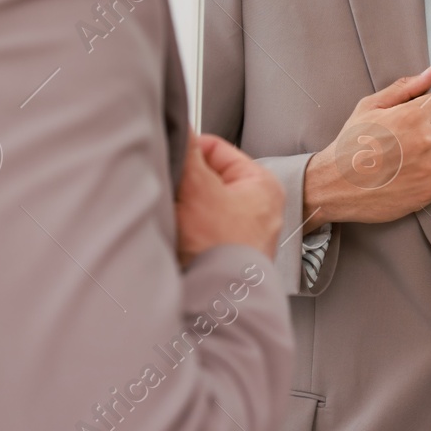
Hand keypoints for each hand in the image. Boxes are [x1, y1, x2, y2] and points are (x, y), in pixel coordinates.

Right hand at [175, 133, 284, 267]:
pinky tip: (174, 236)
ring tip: (172, 216)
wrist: (219, 304)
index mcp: (261, 184)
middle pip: (208, 179)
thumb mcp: (199, 189)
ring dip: (182, 208)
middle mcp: (258, 209)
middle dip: (184, 183)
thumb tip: (181, 126)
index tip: (170, 154)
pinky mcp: (227, 255)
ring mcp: (243, 234)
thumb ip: (189, 153)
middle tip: (168, 189)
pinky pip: (199, 231)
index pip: (218, 149)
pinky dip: (184, 230)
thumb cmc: (220, 249)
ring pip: (201, 206)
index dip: (190, 149)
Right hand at [303, 65, 430, 226]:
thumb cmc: (351, 143)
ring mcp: (429, 169)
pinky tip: (413, 174)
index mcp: (412, 115)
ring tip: (415, 156)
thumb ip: (404, 88)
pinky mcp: (429, 192)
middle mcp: (425, 141)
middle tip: (416, 137)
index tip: (418, 117)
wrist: (334, 186)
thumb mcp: (370, 107)